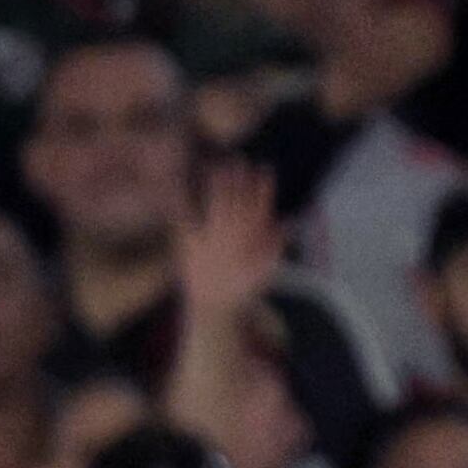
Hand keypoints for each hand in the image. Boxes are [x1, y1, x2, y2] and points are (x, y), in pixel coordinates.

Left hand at [177, 157, 283, 334]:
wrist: (216, 308)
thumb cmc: (242, 287)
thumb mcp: (266, 268)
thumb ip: (275, 244)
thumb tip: (288, 222)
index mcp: (252, 242)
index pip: (261, 210)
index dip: (263, 189)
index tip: (264, 169)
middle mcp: (233, 240)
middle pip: (237, 205)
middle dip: (238, 182)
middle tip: (237, 160)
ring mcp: (211, 243)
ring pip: (216, 210)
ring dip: (218, 188)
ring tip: (216, 167)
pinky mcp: (190, 249)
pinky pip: (186, 226)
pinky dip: (182, 209)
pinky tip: (179, 191)